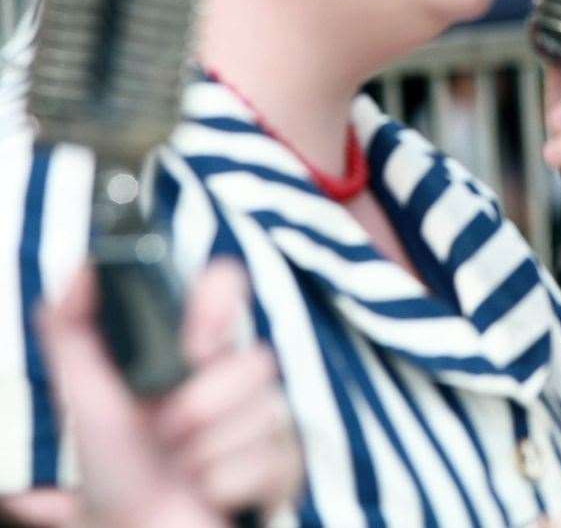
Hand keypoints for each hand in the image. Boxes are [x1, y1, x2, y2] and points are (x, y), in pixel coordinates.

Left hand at [36, 260, 303, 527]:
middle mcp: (236, 380)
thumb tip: (82, 268)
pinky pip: (270, 459)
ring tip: (182, 473)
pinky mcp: (288, 465)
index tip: (199, 326)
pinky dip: (226, 483)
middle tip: (162, 436)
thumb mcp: (83, 396)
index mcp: (192, 353)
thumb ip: (73, 329)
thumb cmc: (110, 471)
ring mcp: (268, 421)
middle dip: (196, 409)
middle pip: (256, 360)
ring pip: (261, 415)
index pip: (226, 291)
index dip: (221, 298)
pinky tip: (209, 492)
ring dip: (205, 455)